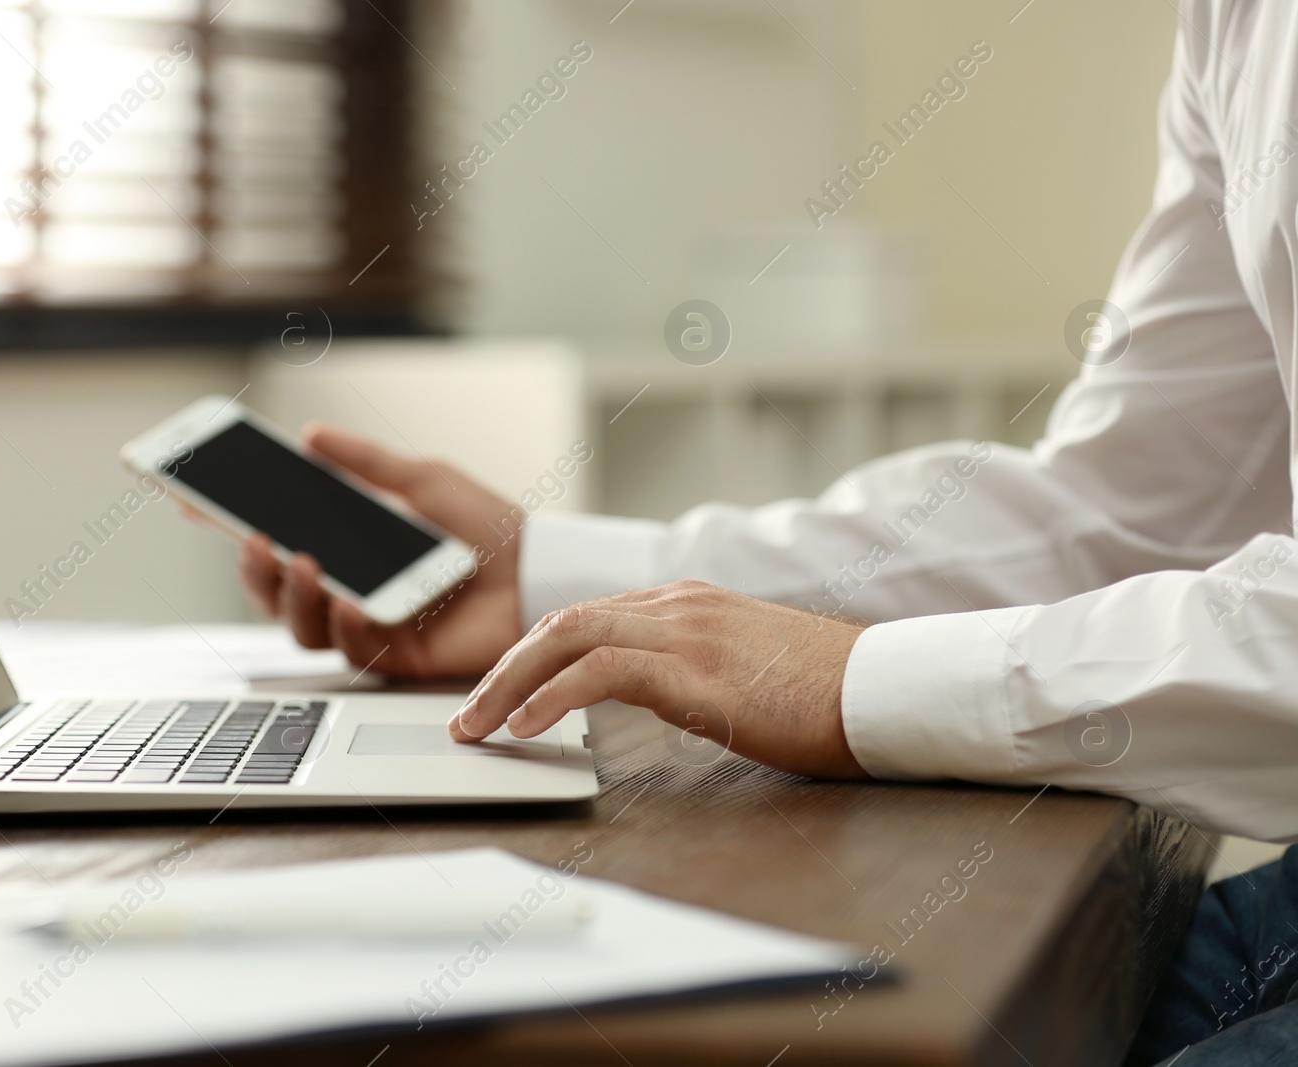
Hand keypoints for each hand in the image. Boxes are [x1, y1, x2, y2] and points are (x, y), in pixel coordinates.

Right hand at [232, 425, 524, 677]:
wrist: (540, 571)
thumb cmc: (491, 528)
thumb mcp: (424, 481)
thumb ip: (367, 463)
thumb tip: (312, 437)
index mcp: (352, 548)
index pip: (279, 538)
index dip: (232, 523)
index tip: (194, 500)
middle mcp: (352, 589)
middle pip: (276, 592)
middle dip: (254, 568)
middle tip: (254, 538)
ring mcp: (371, 626)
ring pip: (302, 626)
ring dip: (290, 596)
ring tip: (299, 562)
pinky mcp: (397, 658)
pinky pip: (353, 650)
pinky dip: (347, 624)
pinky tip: (355, 602)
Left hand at [448, 581, 870, 778]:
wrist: (887, 688)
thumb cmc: (825, 691)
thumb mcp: (744, 669)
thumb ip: (692, 669)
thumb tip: (654, 697)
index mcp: (686, 604)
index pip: (585, 618)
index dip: (531, 657)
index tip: (500, 695)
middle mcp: (677, 606)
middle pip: (561, 621)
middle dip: (502, 668)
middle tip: (467, 716)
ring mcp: (687, 631)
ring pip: (568, 636)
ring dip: (509, 683)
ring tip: (477, 726)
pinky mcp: (699, 670)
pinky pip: (602, 672)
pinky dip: (553, 696)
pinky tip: (527, 726)